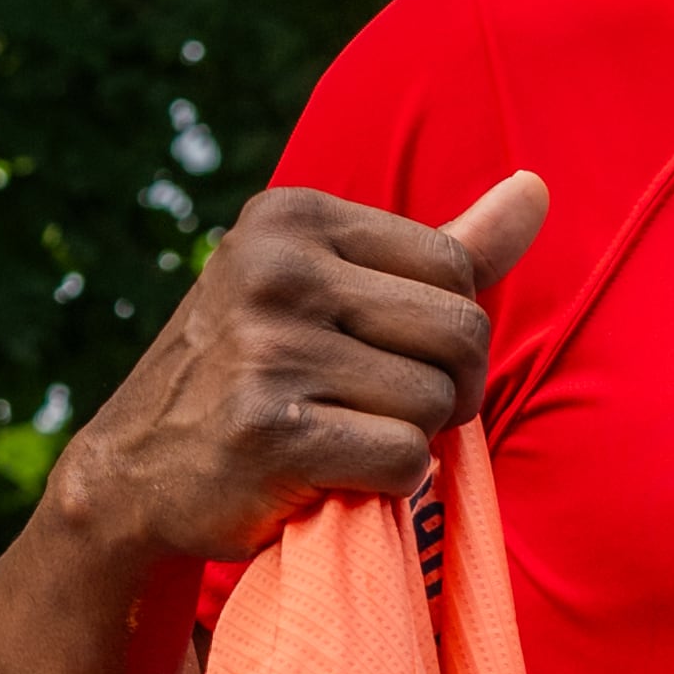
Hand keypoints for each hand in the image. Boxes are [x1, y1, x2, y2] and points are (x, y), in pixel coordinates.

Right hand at [60, 171, 547, 570]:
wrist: (136, 466)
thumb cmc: (259, 370)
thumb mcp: (333, 283)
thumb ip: (445, 245)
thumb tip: (537, 188)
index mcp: (292, 216)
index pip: (456, 267)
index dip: (450, 330)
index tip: (392, 354)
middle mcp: (277, 270)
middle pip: (463, 332)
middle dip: (449, 389)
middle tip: (381, 409)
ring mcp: (269, 349)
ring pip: (436, 405)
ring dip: (410, 439)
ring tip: (341, 435)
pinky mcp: (270, 432)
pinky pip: (406, 461)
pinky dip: (386, 485)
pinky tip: (328, 473)